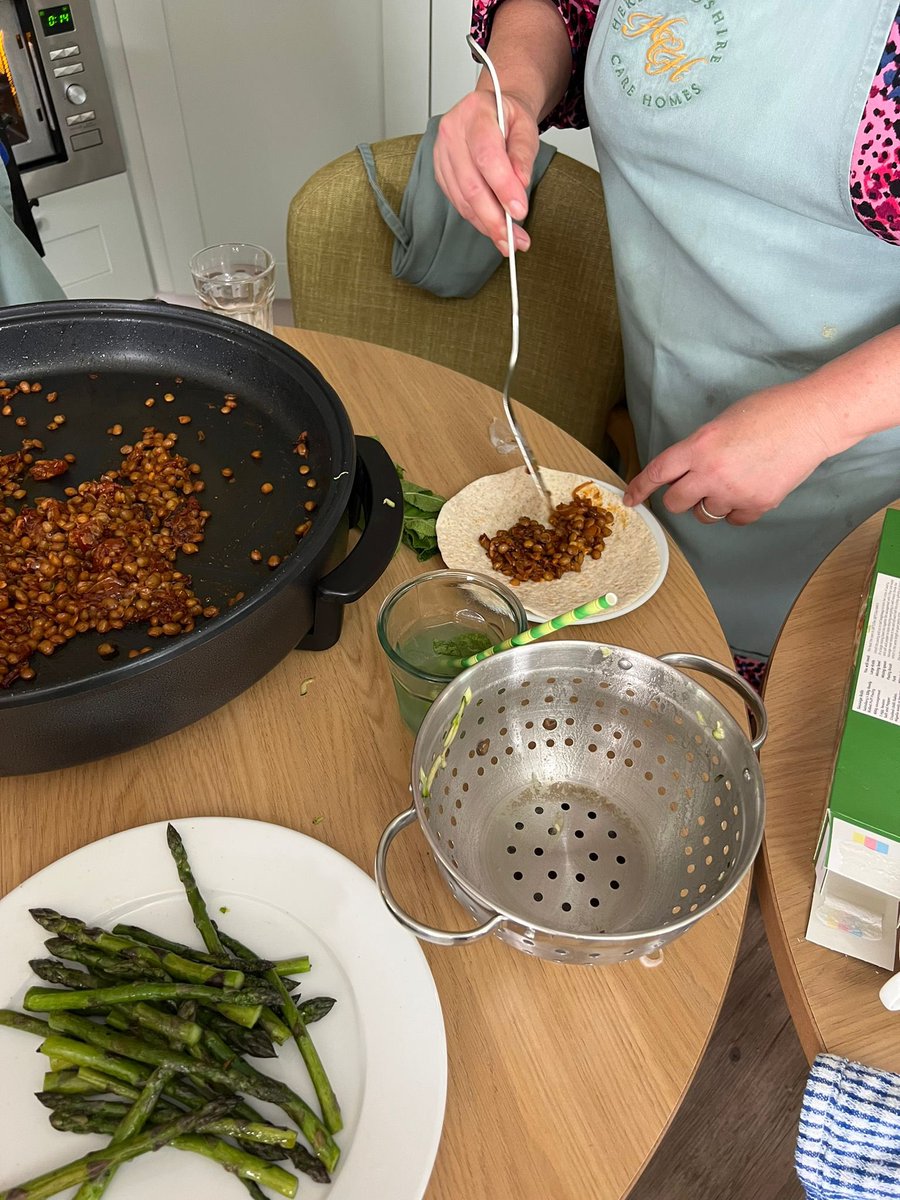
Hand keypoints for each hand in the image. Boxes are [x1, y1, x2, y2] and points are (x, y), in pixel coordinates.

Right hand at [434, 88, 539, 255]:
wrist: (490, 110)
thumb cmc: (507, 117)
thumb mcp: (525, 126)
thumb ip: (523, 154)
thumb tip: (520, 186)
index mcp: (475, 113)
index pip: (487, 156)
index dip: (503, 187)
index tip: (519, 212)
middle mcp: (451, 133)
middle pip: (471, 185)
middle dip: (494, 219)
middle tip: (515, 240)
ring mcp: (441, 154)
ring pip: (463, 200)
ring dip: (487, 225)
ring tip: (509, 241)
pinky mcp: (441, 174)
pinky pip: (459, 203)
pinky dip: (477, 220)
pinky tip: (494, 228)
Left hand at [622, 381, 836, 524]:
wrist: (810, 419)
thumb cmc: (768, 411)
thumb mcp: (721, 422)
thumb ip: (699, 447)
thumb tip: (687, 468)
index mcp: (699, 446)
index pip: (657, 472)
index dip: (640, 488)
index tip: (631, 499)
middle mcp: (711, 473)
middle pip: (676, 502)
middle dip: (680, 497)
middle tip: (693, 487)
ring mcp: (734, 492)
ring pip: (704, 515)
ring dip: (709, 504)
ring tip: (729, 483)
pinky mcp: (757, 504)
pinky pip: (733, 520)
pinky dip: (735, 511)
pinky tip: (747, 491)